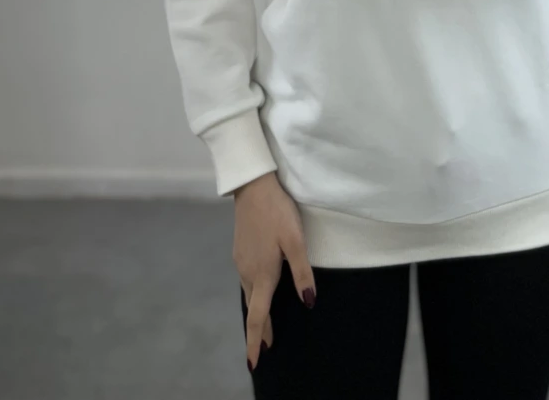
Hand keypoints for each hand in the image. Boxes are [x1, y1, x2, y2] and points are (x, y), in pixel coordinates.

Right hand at [234, 171, 315, 370]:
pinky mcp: (240, 249)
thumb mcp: (296, 240)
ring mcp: (241, 260)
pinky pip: (246, 279)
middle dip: (258, 329)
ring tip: (263, 324)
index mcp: (262, 274)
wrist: (253, 186)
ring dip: (256, 311)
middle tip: (264, 347)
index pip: (258, 316)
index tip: (254, 362)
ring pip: (248, 292)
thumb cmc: (277, 212)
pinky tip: (259, 289)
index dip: (256, 340)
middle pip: (253, 307)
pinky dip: (252, 293)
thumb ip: (302, 273)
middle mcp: (248, 271)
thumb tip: (309, 303)